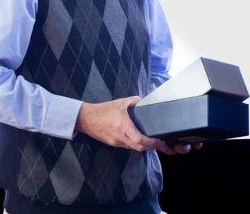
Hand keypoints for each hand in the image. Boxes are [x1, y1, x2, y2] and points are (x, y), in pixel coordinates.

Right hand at [75, 96, 192, 154]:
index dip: (152, 143)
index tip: (161, 142)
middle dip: (152, 147)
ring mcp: (116, 142)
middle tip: (163, 145)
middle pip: (140, 148)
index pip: (140, 140)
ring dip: (145, 146)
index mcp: (123, 126)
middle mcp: (120, 137)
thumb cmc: (104, 110)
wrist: (85, 119)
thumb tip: (145, 101)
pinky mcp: (113, 144)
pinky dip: (136, 144)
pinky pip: (128, 146)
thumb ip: (135, 101)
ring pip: (134, 148)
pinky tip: (141, 140)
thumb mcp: (121, 102)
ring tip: (155, 142)